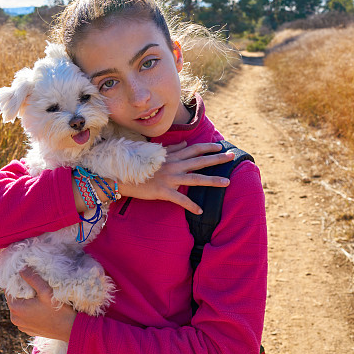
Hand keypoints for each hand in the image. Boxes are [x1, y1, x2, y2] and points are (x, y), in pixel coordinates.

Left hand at [6, 269, 75, 341]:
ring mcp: (22, 326)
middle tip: (31, 282)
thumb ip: (32, 278)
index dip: (14, 282)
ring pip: (19, 308)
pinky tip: (39, 306)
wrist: (70, 329)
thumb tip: (21, 268)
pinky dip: (28, 310)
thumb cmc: (58, 310)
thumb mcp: (45, 290)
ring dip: (24, 301)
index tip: (23, 275)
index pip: (8, 291)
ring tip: (36, 294)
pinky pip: (25, 317)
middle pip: (13, 299)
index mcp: (16, 309)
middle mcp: (16, 319)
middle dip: (20, 291)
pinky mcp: (29, 330)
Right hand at [116, 141, 233, 213]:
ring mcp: (169, 178)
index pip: (194, 149)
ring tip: (227, 182)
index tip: (221, 146)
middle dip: (217, 159)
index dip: (208, 147)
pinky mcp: (163, 191)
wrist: (121, 176)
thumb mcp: (155, 154)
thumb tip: (185, 143)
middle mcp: (173, 166)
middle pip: (199, 161)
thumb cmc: (138, 165)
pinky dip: (191, 206)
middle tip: (232, 156)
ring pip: (195, 179)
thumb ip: (172, 149)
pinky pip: (180, 199)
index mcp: (172, 157)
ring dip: (212, 181)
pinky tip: (200, 211)